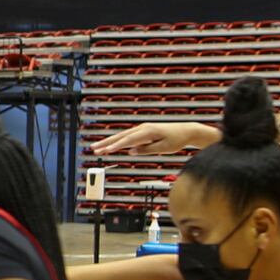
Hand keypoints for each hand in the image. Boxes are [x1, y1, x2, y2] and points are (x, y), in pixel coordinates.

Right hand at [93, 121, 213, 156]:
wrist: (186, 131)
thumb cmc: (176, 140)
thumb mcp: (163, 148)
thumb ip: (147, 150)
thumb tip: (131, 152)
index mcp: (148, 131)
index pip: (128, 140)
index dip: (116, 146)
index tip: (106, 151)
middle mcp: (143, 128)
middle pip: (121, 136)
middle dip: (106, 142)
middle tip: (93, 148)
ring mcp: (142, 129)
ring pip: (122, 136)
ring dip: (109, 142)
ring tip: (97, 148)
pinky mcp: (143, 132)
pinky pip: (128, 136)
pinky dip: (118, 141)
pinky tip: (109, 146)